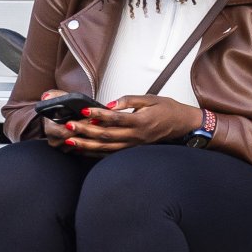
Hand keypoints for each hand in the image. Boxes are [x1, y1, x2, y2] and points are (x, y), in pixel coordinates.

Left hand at [57, 95, 203, 154]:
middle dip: (86, 131)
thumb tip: (110, 103)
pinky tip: (82, 149)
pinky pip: (110, 153)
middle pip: (106, 135)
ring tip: (70, 140)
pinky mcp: (131, 148)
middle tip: (70, 125)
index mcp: (141, 121)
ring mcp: (133, 144)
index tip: (84, 110)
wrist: (182, 124)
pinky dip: (95, 152)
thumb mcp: (150, 98)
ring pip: (106, 147)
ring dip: (86, 144)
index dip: (98, 114)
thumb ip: (129, 100)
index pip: (115, 118)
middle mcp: (136, 135)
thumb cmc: (167, 110)